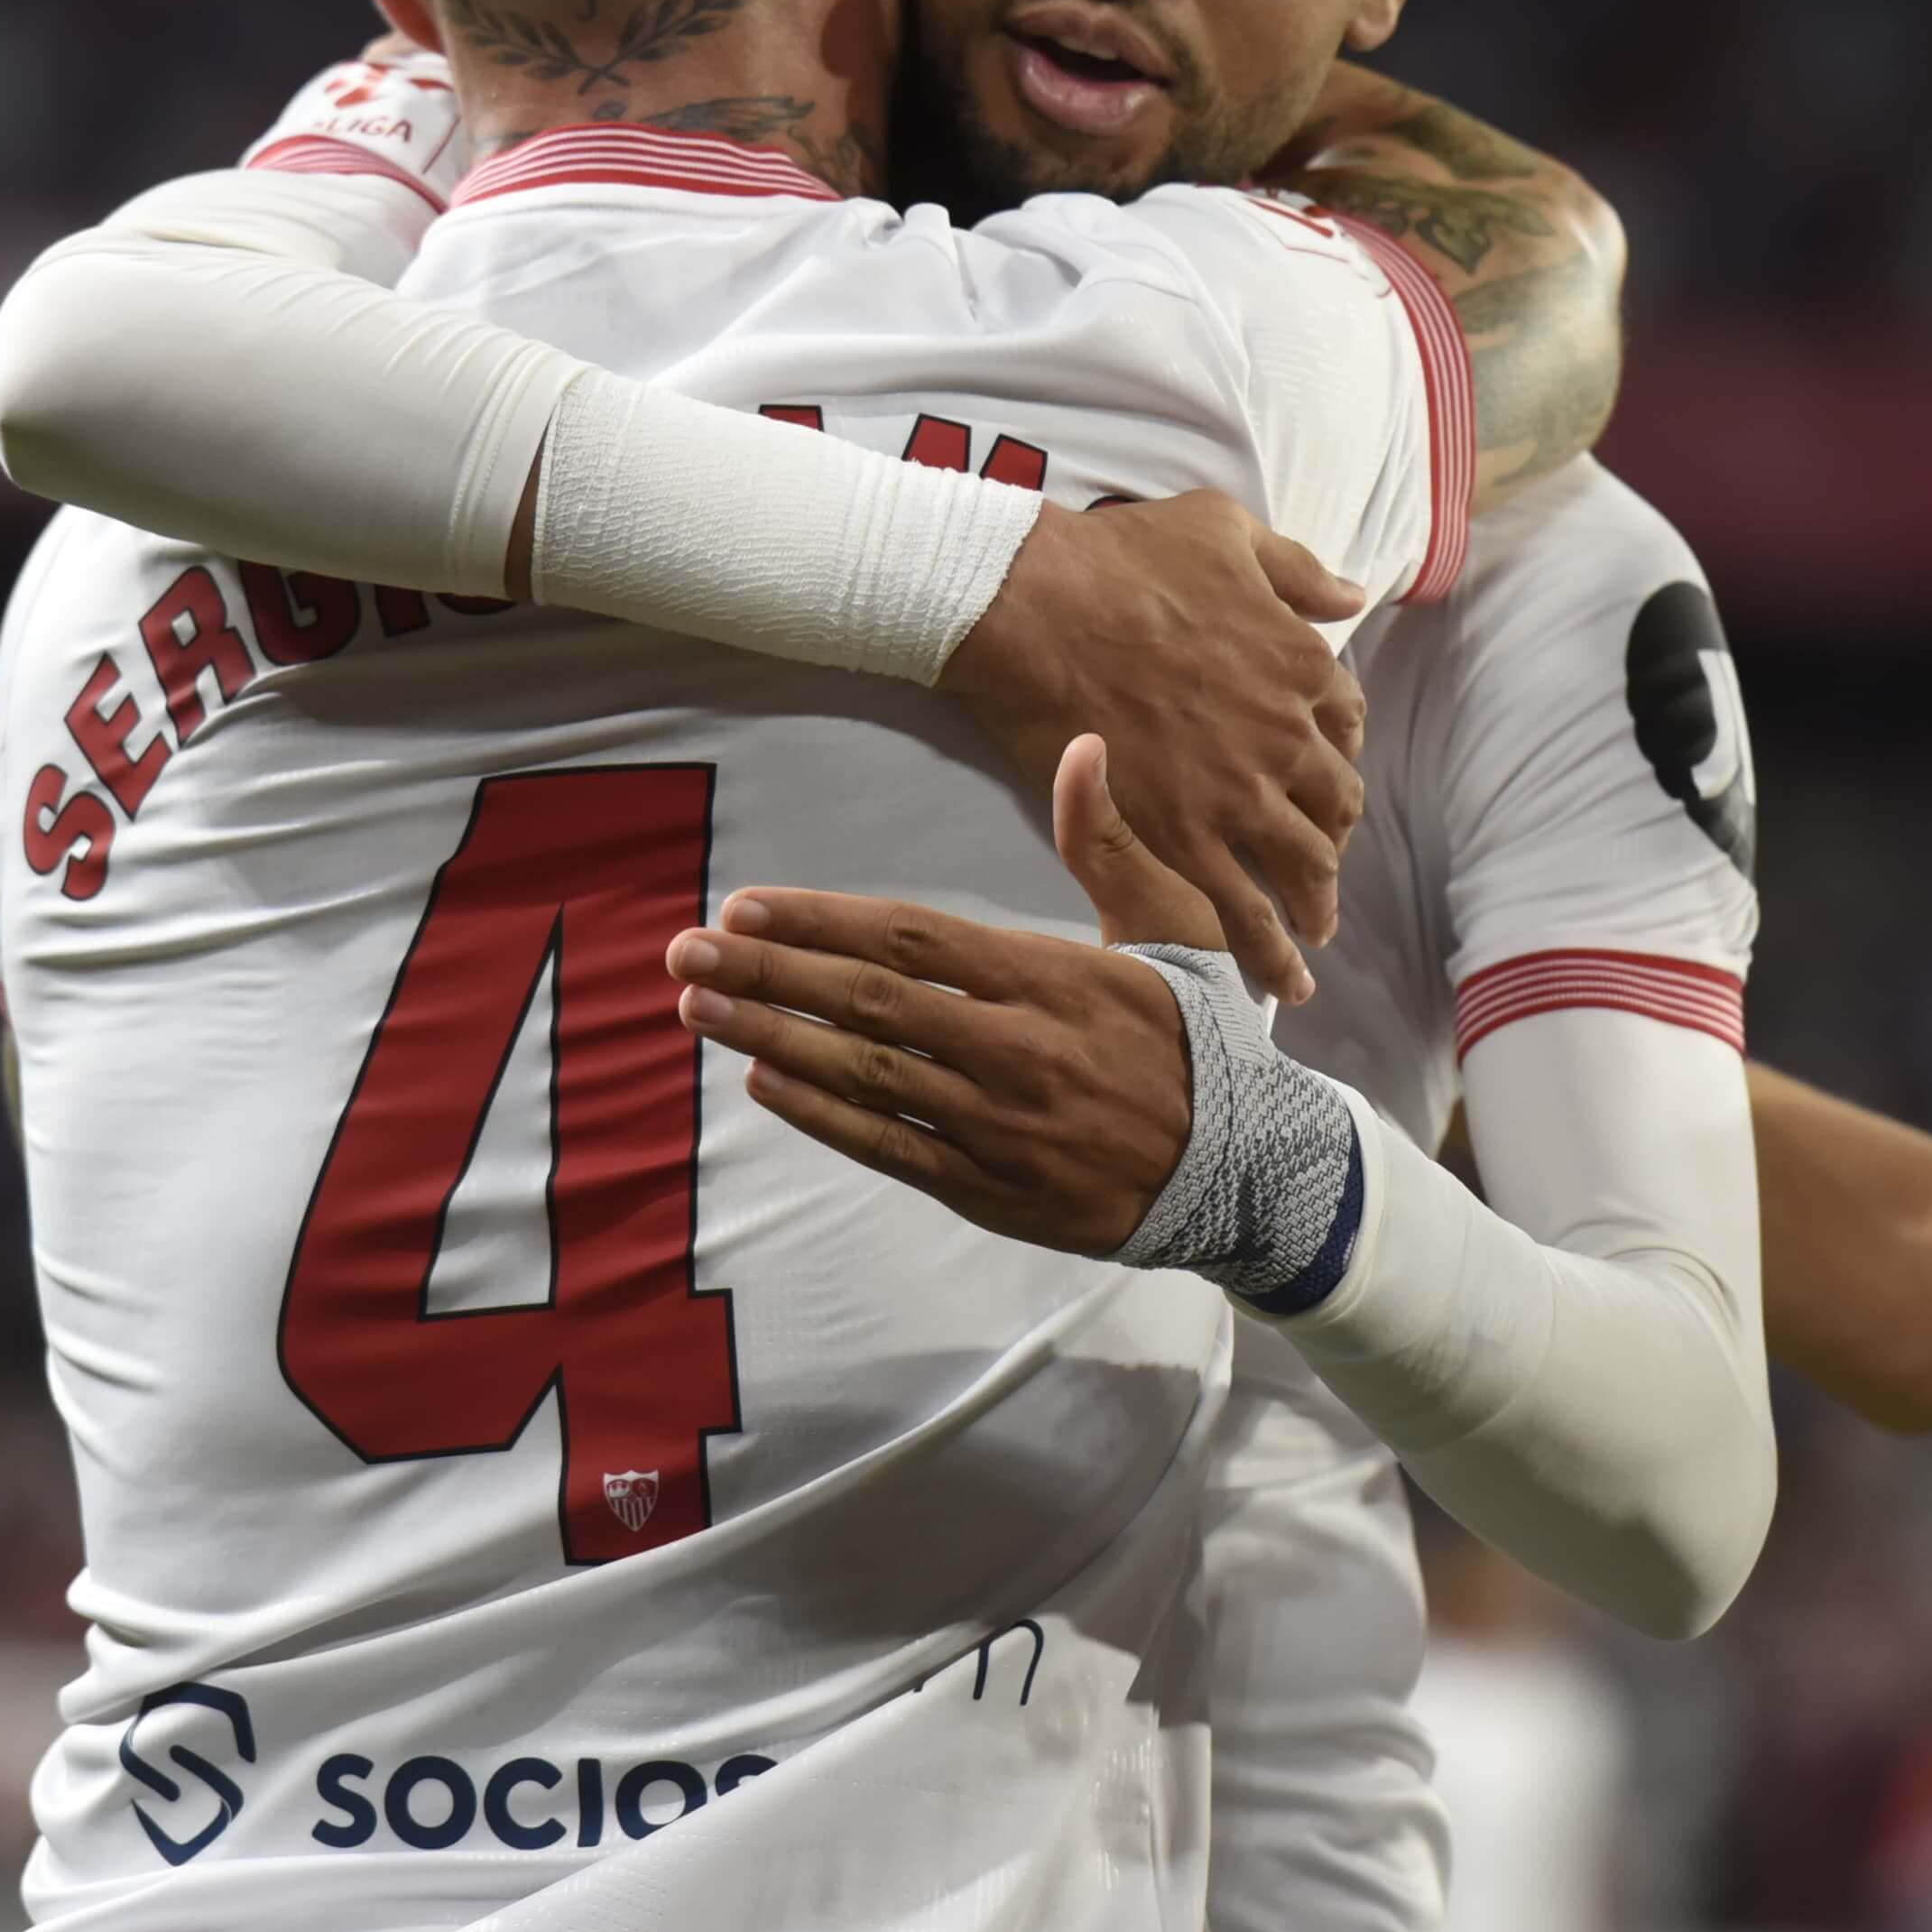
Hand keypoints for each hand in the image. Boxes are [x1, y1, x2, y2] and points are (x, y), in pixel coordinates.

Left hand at [666, 740, 1206, 1254]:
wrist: (1247, 1169)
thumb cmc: (1198, 1036)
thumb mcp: (1175, 925)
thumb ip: (1110, 841)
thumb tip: (1083, 744)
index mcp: (1050, 979)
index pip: (912, 940)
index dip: (820, 924)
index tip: (746, 906)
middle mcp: (1014, 1050)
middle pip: (870, 1005)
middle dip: (768, 975)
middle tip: (684, 952)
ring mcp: (996, 1125)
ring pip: (866, 1077)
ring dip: (772, 1040)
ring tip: (695, 1011)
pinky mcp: (990, 1187)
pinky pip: (889, 1149)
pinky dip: (822, 1116)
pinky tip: (763, 1083)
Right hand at [932, 494, 1367, 1001]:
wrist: (1041, 607)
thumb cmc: (1123, 557)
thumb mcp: (1225, 530)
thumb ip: (1294, 568)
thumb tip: (1349, 596)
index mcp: (1301, 664)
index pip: (1344, 718)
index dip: (1337, 747)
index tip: (1326, 766)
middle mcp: (1287, 736)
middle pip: (1334, 800)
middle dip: (1333, 831)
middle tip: (1322, 857)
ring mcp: (1241, 793)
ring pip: (1304, 863)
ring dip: (1316, 900)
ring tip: (1314, 927)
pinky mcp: (1189, 838)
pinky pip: (1245, 910)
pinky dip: (1272, 953)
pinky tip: (1283, 981)